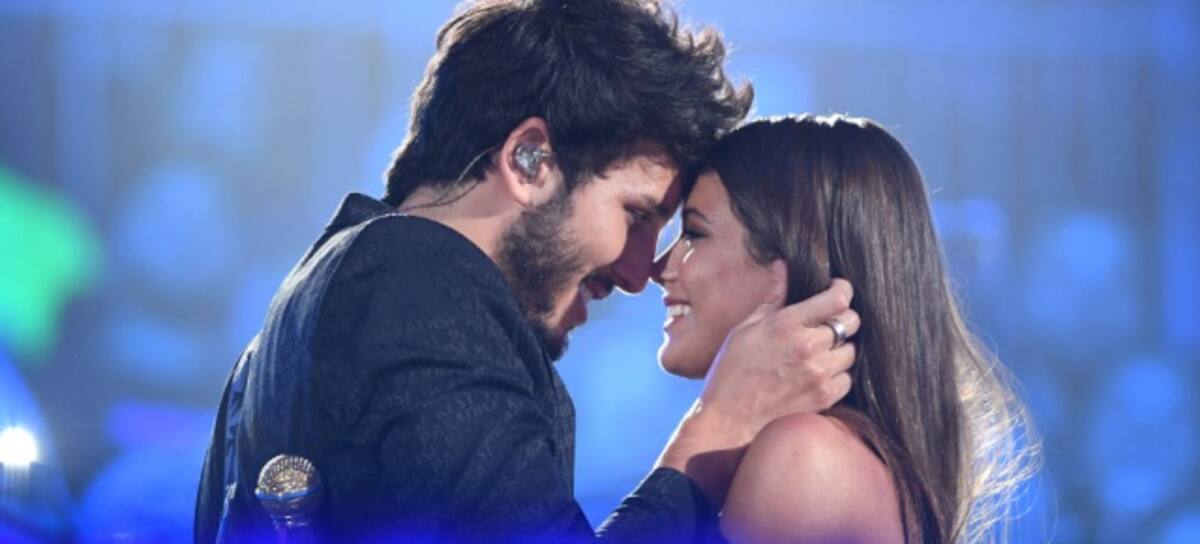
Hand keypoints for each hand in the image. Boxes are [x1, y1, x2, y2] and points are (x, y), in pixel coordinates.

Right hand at [699, 277, 859, 435]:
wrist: (728, 421)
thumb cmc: (731, 372)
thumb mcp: (745, 328)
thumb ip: (771, 297)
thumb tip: (781, 266)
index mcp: (787, 324)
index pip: (837, 298)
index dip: (842, 290)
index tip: (837, 291)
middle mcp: (807, 347)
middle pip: (851, 322)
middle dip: (842, 320)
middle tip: (826, 325)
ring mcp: (818, 374)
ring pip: (851, 352)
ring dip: (839, 350)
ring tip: (817, 354)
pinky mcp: (824, 398)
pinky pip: (847, 379)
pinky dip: (837, 376)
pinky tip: (816, 376)